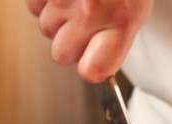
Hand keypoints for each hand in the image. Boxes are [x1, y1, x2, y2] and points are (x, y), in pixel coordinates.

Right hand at [25, 0, 151, 81]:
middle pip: (62, 55)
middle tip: (84, 26)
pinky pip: (34, 5)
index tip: (93, 63)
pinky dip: (45, 0)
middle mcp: (91, 10)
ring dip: (58, 18)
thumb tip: (95, 64)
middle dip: (70, 44)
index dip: (91, 68)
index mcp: (122, 20)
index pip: (94, 70)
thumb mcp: (137, 8)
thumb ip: (117, 38)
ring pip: (46, 28)